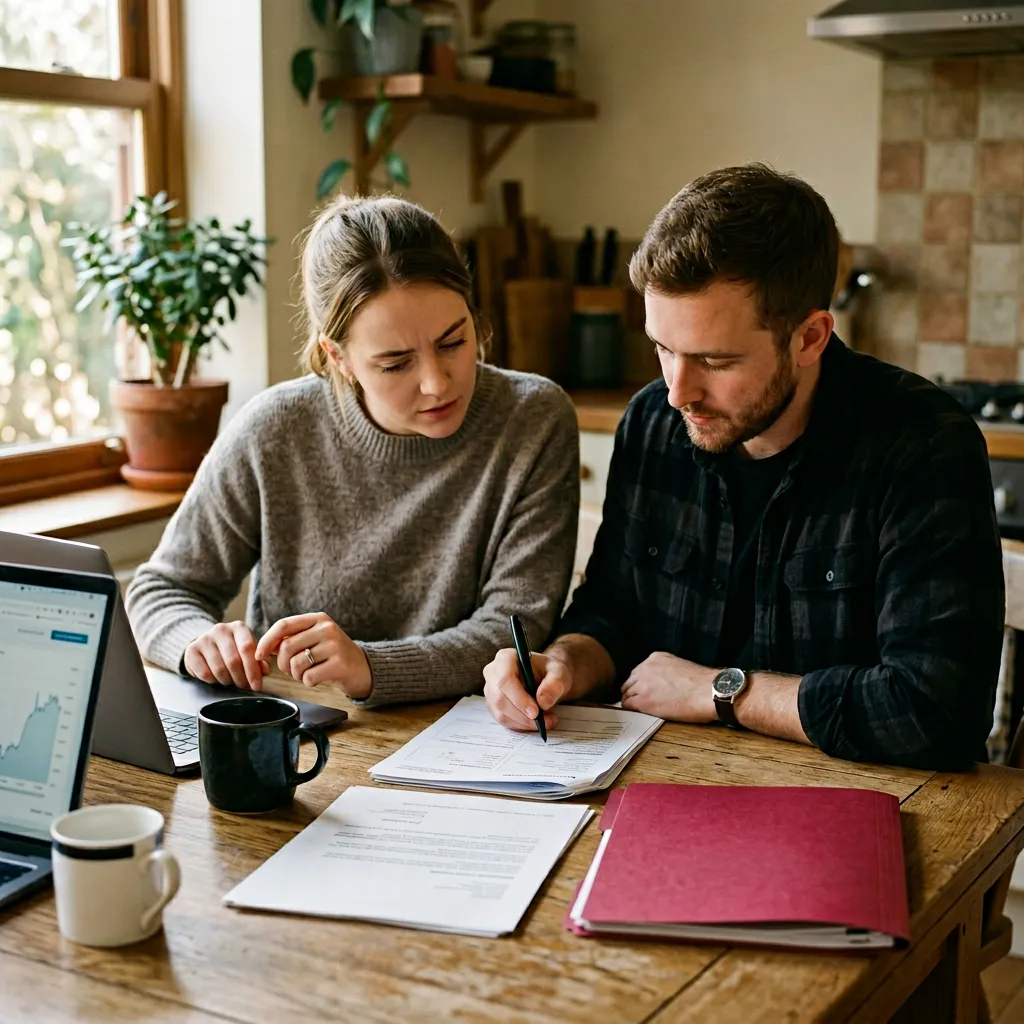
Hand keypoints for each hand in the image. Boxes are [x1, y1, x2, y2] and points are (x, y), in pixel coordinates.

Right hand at [184, 621, 270, 690]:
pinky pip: (204, 673)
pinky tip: (217, 678)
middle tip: (245, 686)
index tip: (257, 685)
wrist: (207, 644)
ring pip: (219, 669)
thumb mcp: (248, 651)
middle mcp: (221, 629)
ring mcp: (204, 639)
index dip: (253, 670)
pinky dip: (213, 681)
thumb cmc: (233, 649)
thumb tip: (264, 670)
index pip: (247, 648)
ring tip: (231, 681)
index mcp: (239, 627)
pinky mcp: (191, 650)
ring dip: (228, 681)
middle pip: (233, 660)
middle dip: (241, 679)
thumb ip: (259, 660)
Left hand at [254, 612, 371, 698]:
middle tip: (291, 670)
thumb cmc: (333, 655)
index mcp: (318, 619)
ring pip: (296, 664)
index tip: (259, 655)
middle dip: (283, 664)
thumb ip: (292, 639)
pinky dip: (308, 682)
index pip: (284, 625)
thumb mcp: (315, 639)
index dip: (267, 640)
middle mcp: (327, 629)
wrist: (363, 668)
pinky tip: (319, 678)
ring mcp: (335, 646)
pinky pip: (308, 677)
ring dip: (296, 675)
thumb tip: (265, 647)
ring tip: (307, 674)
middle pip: (287, 647)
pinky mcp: (339, 665)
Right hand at [483, 648, 571, 732]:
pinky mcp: (493, 705)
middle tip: (544, 721)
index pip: (505, 679)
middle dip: (523, 715)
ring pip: (501, 713)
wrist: (546, 679)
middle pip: (500, 699)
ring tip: (546, 721)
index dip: (519, 698)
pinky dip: (520, 725)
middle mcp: (493, 672)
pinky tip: (535, 723)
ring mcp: (490, 690)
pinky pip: (503, 720)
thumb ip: (554, 684)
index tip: (536, 712)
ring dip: (523, 723)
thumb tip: (543, 702)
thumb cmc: (550, 672)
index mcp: (506, 658)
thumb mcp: (559, 673)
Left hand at [620, 652, 716, 721]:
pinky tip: (641, 714)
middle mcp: (645, 668)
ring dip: (633, 702)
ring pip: (627, 694)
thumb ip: (666, 672)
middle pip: (630, 682)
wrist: (709, 691)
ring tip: (643, 711)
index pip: (639, 672)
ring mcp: (642, 684)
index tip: (646, 692)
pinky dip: (632, 711)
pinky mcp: (643, 700)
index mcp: (655, 658)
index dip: (642, 684)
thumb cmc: (702, 683)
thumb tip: (662, 684)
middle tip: (642, 703)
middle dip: (635, 692)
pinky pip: (628, 705)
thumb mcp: (680, 667)